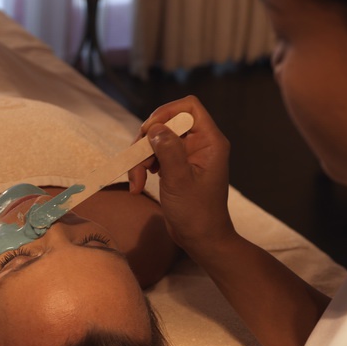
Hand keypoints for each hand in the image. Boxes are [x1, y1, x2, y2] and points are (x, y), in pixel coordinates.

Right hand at [128, 95, 234, 250]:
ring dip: (141, 158)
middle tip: (136, 160)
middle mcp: (201, 144)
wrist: (201, 239)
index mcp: (210, 141)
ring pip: (158, 140)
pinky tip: (138, 184)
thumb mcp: (179, 180)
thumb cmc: (196, 213)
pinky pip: (156, 155)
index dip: (166, 112)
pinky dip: (143, 167)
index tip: (149, 130)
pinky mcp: (177, 166)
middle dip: (148, 141)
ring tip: (136, 181)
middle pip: (168, 123)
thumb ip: (168, 150)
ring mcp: (188, 155)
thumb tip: (154, 127)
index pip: (189, 107)